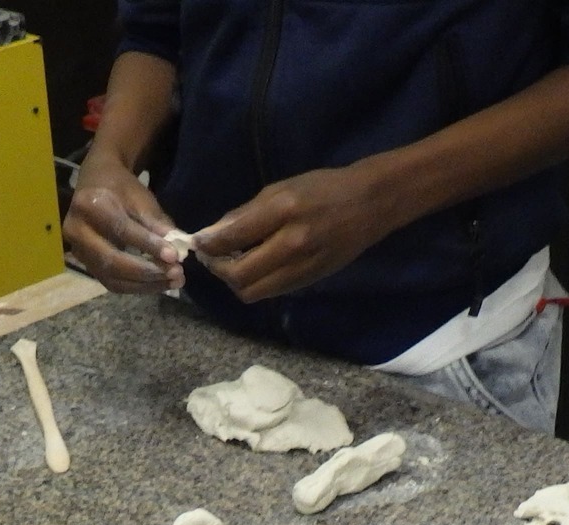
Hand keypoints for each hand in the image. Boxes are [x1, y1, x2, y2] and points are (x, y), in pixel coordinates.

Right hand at [63, 152, 183, 293]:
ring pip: (112, 278)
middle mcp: (77, 231)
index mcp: (89, 206)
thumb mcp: (140, 198)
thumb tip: (178, 249)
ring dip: (145, 284)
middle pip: (111, 261)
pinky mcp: (86, 265)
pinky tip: (159, 283)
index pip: (121, 230)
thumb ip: (156, 223)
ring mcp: (78, 251)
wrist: (96, 185)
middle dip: (146, 271)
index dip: (149, 245)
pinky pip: (112, 283)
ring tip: (173, 282)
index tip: (174, 256)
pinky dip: (137, 287)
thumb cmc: (120, 189)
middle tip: (176, 273)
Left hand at [192, 162, 400, 303]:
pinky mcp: (309, 281)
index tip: (198, 243)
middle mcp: (292, 244)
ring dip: (235, 281)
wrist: (369, 204)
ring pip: (253, 292)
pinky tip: (254, 267)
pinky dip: (255, 283)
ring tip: (231, 263)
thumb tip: (212, 234)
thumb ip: (246, 213)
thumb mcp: (281, 189)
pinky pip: (271, 291)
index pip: (232, 238)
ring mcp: (303, 267)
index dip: (207, 245)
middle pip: (239, 276)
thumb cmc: (323, 188)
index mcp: (283, 212)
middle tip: (211, 257)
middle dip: (218, 269)